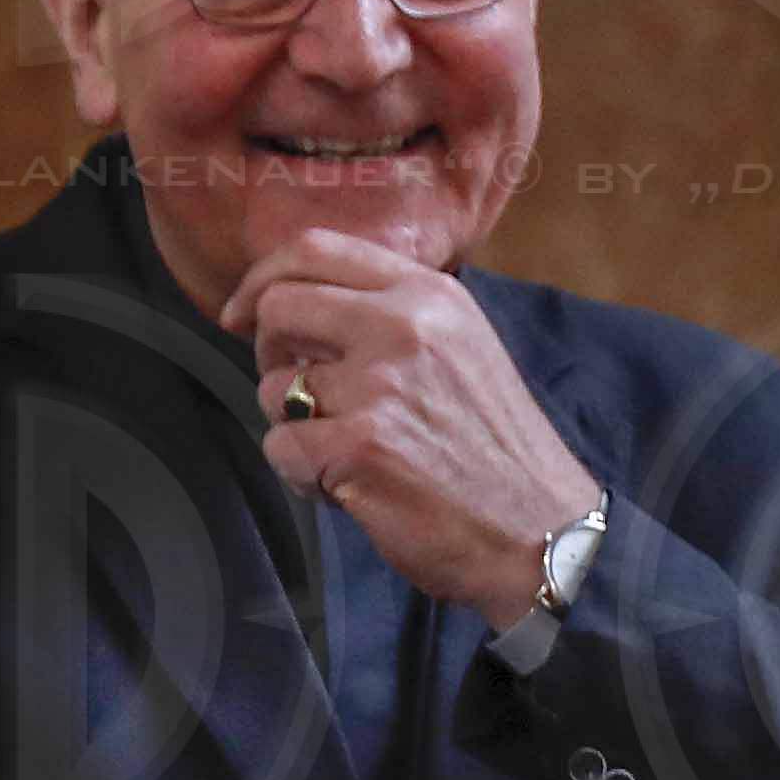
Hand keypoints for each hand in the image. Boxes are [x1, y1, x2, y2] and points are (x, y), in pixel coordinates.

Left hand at [222, 228, 597, 623]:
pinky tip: (346, 485)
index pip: (315, 249)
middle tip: (295, 391)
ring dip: (293, 426)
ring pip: (273, 387)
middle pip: (278, 307)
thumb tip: (302, 303)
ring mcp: (379, 386)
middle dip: (267, 352)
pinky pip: (280, 447)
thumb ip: (392, 315)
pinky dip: (301, 475)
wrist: (539, 530)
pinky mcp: (358, 447)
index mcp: (428, 294)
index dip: (261, 279)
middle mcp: (404, 326)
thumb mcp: (460, 348)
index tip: (240, 314)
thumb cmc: (492, 449)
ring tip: (345, 451)